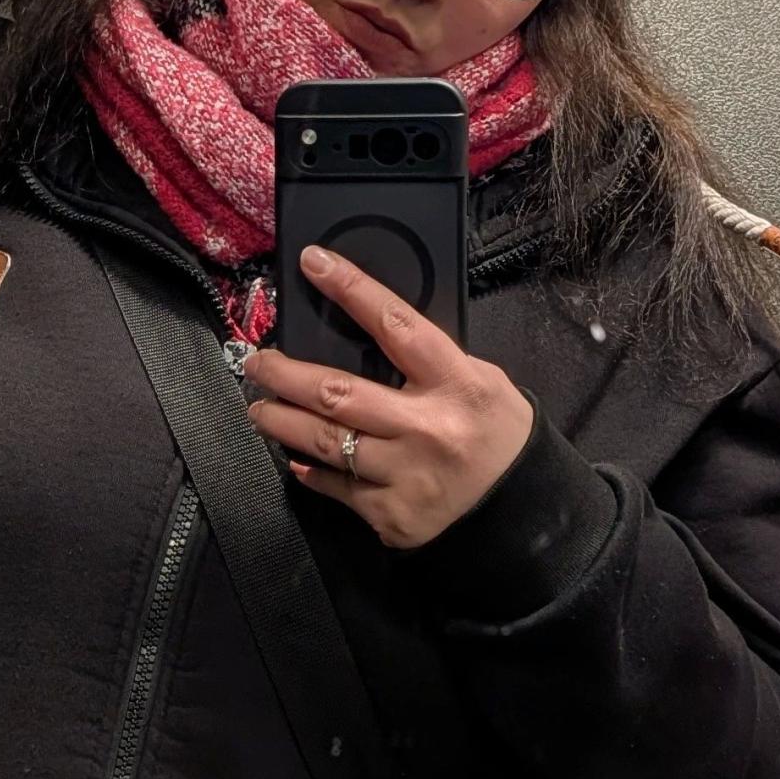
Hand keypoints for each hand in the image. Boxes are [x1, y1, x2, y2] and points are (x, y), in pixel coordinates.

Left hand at [243, 243, 534, 548]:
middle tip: (257, 362)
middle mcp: (428, 428)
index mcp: (456, 383)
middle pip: (338, 392)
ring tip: (259, 408)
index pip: (395, 325)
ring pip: (325, 442)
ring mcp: (407, 475)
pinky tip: (295, 457)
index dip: (351, 289)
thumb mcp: (480, 379)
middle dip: (286, 374)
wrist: (522, 506)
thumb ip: (428, 359)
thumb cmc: (497, 432)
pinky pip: (337, 486)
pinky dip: (311, 471)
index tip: (314, 263)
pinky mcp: (392, 515)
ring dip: (281, 422)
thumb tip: (367, 332)